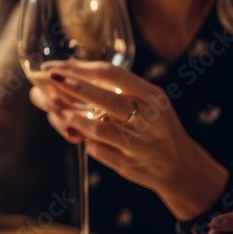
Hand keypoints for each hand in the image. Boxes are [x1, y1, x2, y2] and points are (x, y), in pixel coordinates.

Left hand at [28, 60, 227, 219]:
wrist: (181, 167)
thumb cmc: (155, 125)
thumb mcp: (148, 100)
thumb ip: (117, 88)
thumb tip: (68, 72)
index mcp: (152, 97)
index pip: (112, 75)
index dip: (80, 68)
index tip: (55, 66)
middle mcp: (149, 119)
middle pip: (106, 100)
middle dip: (74, 87)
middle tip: (51, 79)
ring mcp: (139, 145)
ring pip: (98, 129)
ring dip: (73, 119)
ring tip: (60, 112)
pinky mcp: (129, 166)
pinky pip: (98, 152)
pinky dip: (86, 142)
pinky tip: (81, 136)